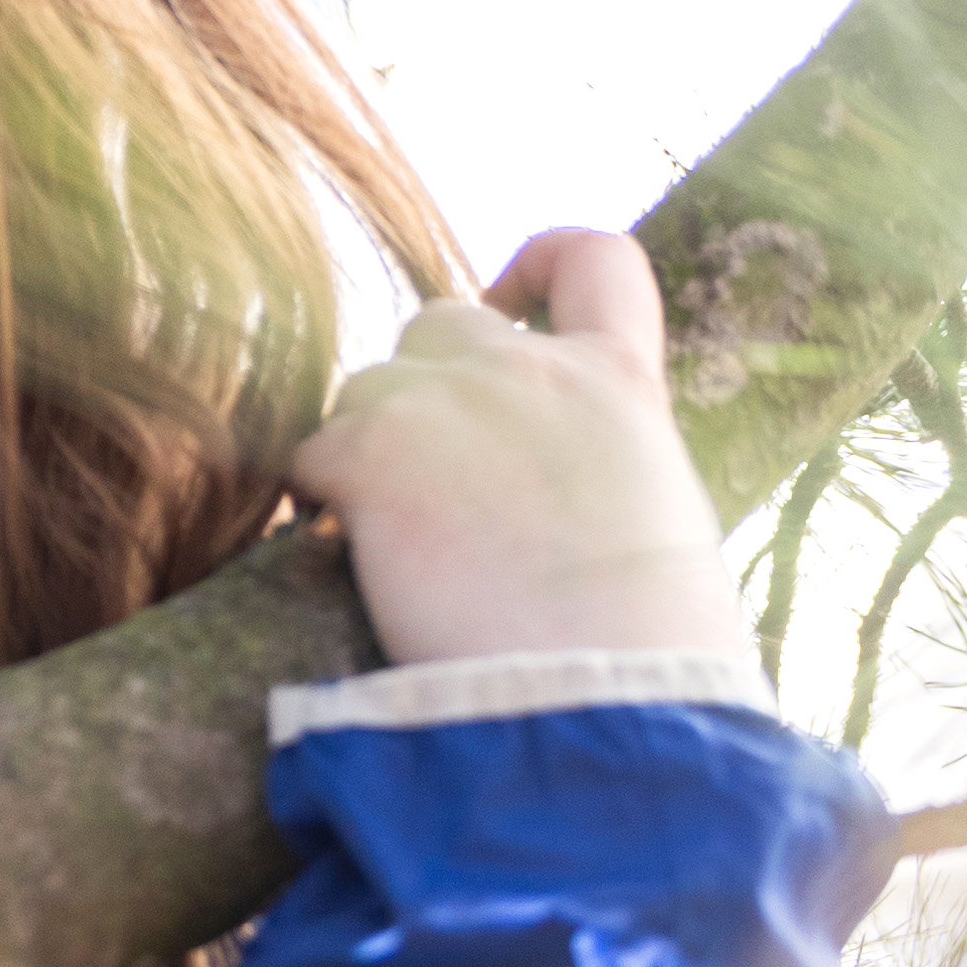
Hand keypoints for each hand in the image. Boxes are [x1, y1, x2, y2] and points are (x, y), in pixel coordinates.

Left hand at [291, 228, 741, 665]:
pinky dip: (317, 496)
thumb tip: (544, 489)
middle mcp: (531, 371)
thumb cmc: (646, 653)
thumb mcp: (656, 522)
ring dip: (366, 448)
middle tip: (433, 484)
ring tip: (398, 543)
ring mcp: (443, 403)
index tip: (508, 304)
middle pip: (441, 323)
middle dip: (425, 388)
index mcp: (621, 385)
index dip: (538, 264)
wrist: (600, 707)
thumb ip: (594, 461)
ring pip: (362, 389)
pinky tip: (346, 552)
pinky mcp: (367, 453)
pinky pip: (310, 452)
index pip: (598, 259)